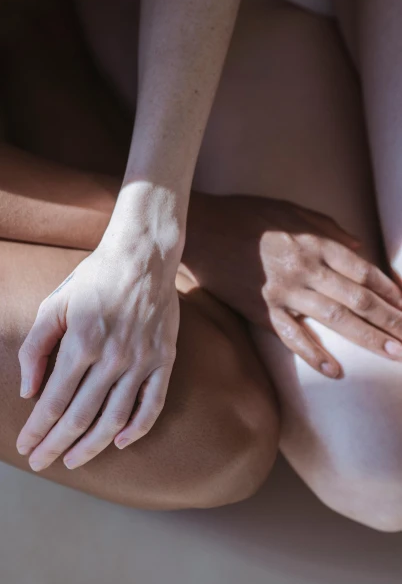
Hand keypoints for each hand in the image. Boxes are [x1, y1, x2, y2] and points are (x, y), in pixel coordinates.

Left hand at [16, 239, 179, 470]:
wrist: (143, 257)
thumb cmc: (93, 280)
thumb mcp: (53, 305)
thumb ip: (35, 348)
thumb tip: (28, 391)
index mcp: (81, 342)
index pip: (54, 401)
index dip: (37, 429)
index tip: (24, 446)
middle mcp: (113, 357)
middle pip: (81, 416)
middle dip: (56, 445)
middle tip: (40, 464)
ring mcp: (142, 360)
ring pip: (115, 418)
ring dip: (92, 446)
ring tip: (74, 461)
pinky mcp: (164, 360)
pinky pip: (152, 404)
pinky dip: (137, 428)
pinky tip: (120, 442)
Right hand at [184, 195, 401, 376]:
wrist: (202, 230)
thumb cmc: (248, 217)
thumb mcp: (294, 212)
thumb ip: (330, 230)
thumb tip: (360, 249)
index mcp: (317, 243)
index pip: (365, 272)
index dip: (392, 291)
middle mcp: (306, 269)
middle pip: (359, 299)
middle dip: (392, 320)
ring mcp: (284, 292)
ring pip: (335, 319)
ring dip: (369, 338)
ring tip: (395, 354)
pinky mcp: (262, 310)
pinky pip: (291, 336)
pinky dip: (313, 354)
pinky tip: (335, 371)